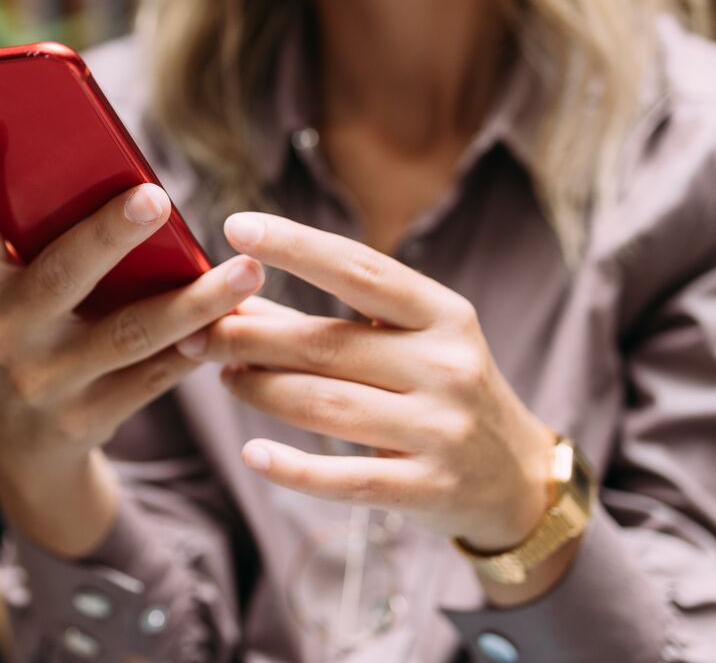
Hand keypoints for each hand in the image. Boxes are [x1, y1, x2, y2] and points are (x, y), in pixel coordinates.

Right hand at [0, 137, 264, 555]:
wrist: (20, 441)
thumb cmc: (31, 329)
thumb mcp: (13, 290)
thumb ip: (44, 239)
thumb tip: (118, 171)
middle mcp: (6, 334)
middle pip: (60, 276)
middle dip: (107, 235)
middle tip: (157, 197)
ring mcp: (46, 382)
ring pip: (128, 333)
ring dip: (193, 302)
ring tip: (247, 270)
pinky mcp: (88, 418)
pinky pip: (153, 376)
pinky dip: (197, 346)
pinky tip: (240, 320)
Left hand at [179, 212, 556, 556]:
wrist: (518, 479)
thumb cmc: (446, 392)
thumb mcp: (411, 344)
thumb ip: (332, 321)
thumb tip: (239, 296)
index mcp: (444, 315)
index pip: (361, 269)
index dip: (295, 246)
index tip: (237, 227)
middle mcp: (446, 366)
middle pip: (327, 344)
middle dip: (251, 336)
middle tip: (198, 330)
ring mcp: (440, 430)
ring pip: (326, 407)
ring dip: (261, 392)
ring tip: (225, 377)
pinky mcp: (428, 488)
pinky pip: (344, 478)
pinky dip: (292, 468)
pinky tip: (253, 455)